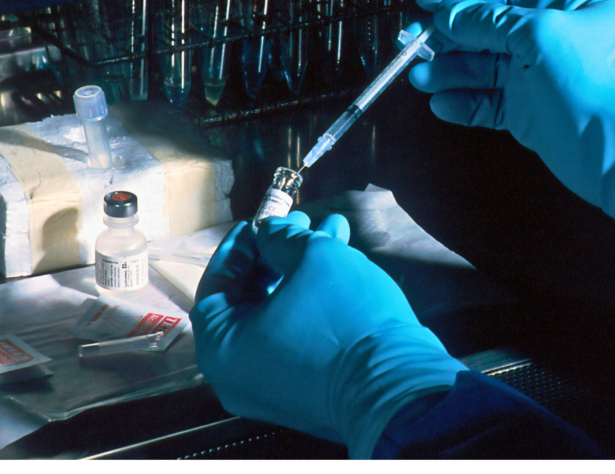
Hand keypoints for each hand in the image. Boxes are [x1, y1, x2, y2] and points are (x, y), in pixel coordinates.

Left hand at [190, 212, 466, 457]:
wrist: (398, 388)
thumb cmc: (344, 318)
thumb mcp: (314, 258)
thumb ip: (282, 236)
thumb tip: (270, 231)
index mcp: (221, 348)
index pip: (216, 285)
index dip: (239, 247)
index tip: (259, 221)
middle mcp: (238, 375)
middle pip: (251, 299)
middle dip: (280, 253)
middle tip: (303, 221)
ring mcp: (272, 389)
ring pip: (280, 314)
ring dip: (304, 271)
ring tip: (335, 231)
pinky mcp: (306, 392)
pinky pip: (297, 338)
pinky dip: (313, 302)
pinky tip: (344, 264)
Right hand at [407, 0, 614, 251]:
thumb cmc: (594, 81)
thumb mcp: (542, 35)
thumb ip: (491, 22)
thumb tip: (448, 15)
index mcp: (567, 0)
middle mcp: (551, 34)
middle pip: (488, 24)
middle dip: (448, 33)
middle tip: (409, 43)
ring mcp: (538, 76)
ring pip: (483, 65)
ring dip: (449, 69)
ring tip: (419, 78)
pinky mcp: (528, 114)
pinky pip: (488, 101)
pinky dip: (463, 101)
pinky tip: (441, 104)